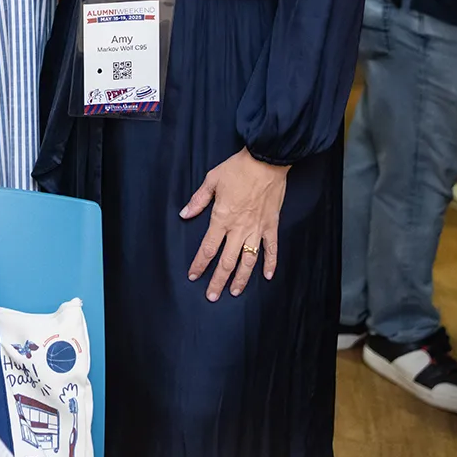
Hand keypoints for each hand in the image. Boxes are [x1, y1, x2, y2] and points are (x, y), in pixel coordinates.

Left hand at [180, 148, 288, 300]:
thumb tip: (185, 214)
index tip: (193, 276)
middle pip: (226, 261)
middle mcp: (239, 228)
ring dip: (241, 278)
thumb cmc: (238, 168)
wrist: (266, 161)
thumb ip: (198, 200)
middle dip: (217, 281)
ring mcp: (257, 229)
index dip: (199, 264)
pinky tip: (267, 276)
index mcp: (222, 218)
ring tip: (234, 292)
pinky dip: (270, 263)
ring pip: (248, 260)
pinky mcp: (271, 226)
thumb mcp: (212, 180)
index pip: (208, 248)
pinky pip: (271, 249)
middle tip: (212, 296)